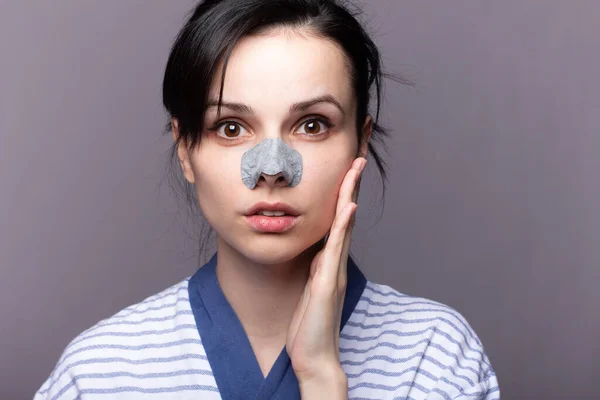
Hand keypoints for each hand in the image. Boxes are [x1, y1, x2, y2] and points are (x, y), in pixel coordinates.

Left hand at [286, 157, 366, 387]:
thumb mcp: (311, 287)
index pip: (339, 217)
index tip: (348, 162)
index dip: (344, 189)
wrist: (314, 356)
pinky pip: (336, 249)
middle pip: (347, 212)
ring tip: (356, 165)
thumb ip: (317, 266)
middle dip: (353, 180)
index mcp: (329, 259)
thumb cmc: (310, 324)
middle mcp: (336, 260)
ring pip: (345, 223)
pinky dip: (343, 225)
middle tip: (360, 150)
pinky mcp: (327, 283)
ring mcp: (334, 270)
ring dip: (351, 193)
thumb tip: (317, 248)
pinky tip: (349, 205)